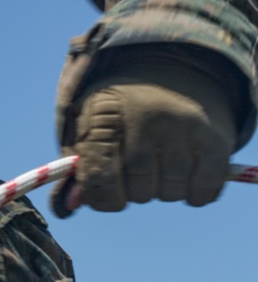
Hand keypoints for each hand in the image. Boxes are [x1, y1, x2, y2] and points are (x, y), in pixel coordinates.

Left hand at [63, 54, 235, 212]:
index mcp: (104, 111)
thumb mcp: (89, 126)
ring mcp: (182, 126)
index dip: (100, 197)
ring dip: (164, 191)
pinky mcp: (215, 138)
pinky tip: (187, 176)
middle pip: (138, 191)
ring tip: (161, 166)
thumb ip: (76, 168)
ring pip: (170, 193)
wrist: (172, 72)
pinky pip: (202, 191)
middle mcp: (144, 116)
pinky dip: (194, 194)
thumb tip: (67, 208)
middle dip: (136, 191)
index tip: (107, 195)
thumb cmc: (121, 111)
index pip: (98, 175)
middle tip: (138, 170)